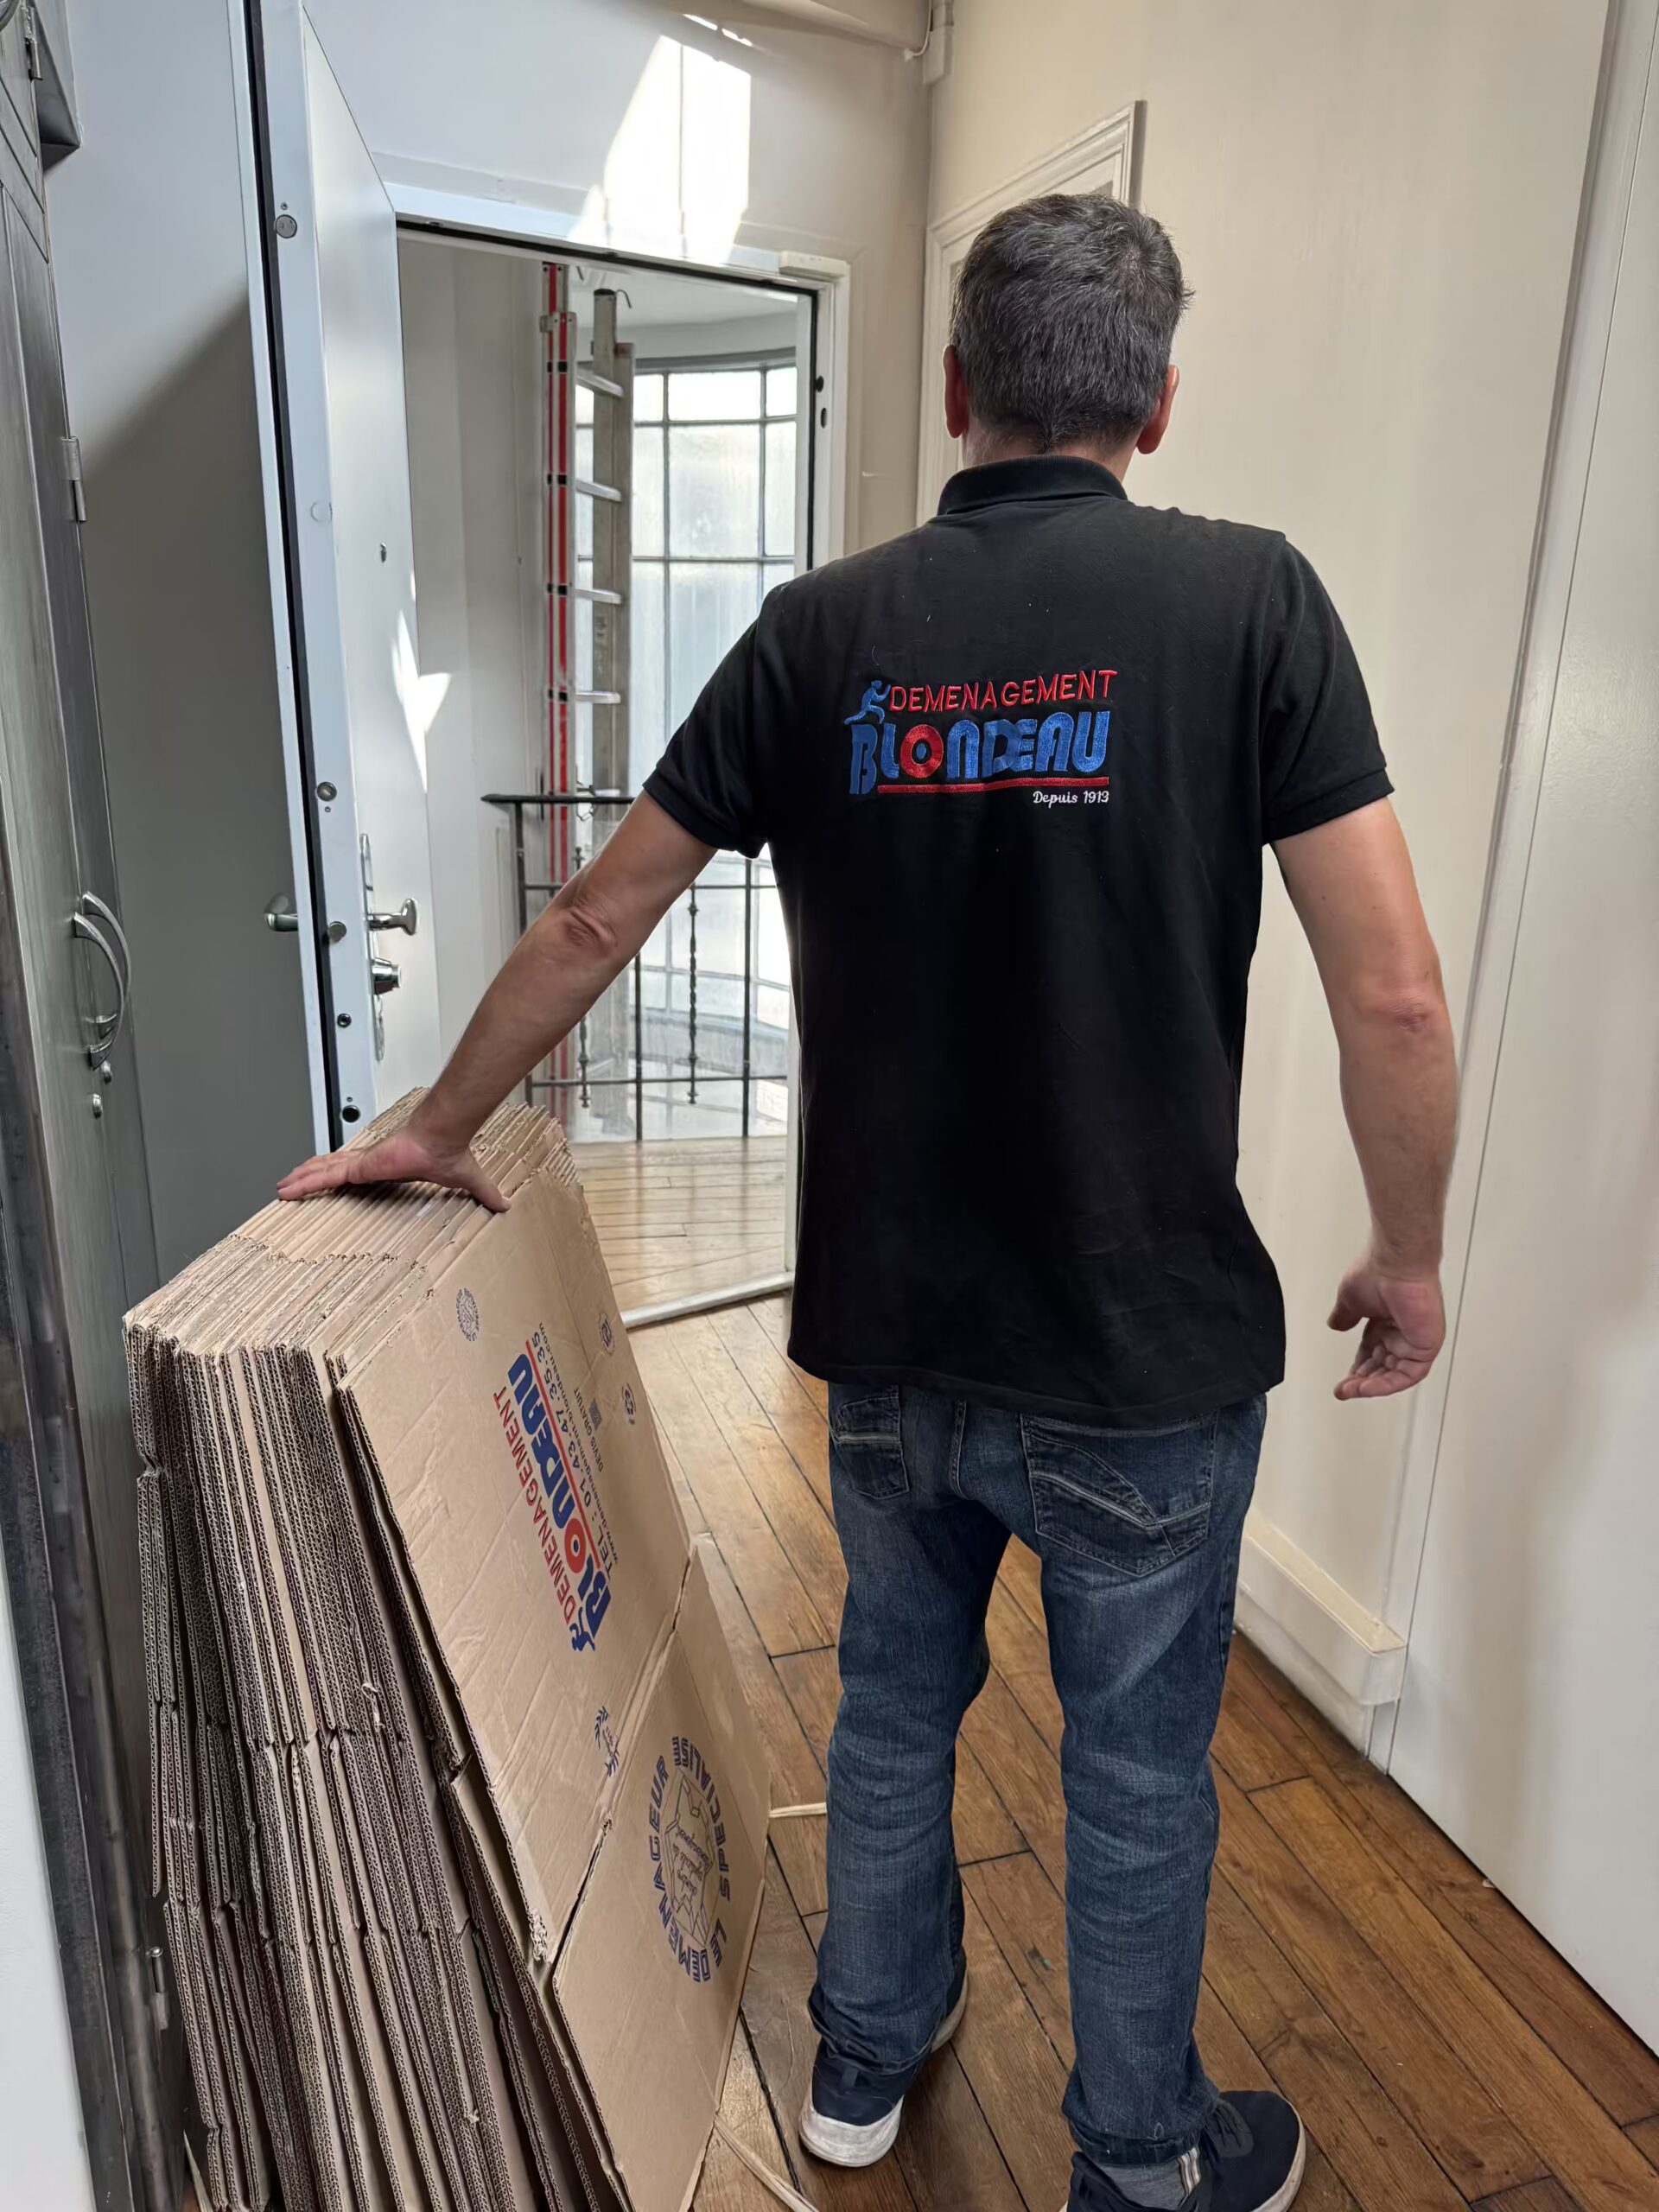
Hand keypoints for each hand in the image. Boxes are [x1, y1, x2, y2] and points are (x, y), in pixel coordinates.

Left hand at [276, 1120, 506, 1211]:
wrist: (442, 1134)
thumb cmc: (448, 1150)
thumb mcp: (465, 1180)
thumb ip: (482, 1193)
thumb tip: (506, 1205)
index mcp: (387, 1165)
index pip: (357, 1171)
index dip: (342, 1175)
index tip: (330, 1182)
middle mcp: (368, 1162)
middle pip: (332, 1169)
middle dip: (311, 1176)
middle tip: (290, 1185)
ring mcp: (360, 1162)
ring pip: (323, 1172)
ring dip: (301, 1180)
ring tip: (280, 1189)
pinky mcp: (358, 1165)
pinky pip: (326, 1176)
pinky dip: (305, 1182)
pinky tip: (288, 1189)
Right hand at [1328, 1255, 1444, 1399]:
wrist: (1395, 1263)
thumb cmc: (1377, 1272)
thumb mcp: (1350, 1299)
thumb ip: (1344, 1315)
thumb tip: (1335, 1325)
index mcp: (1387, 1319)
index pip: (1373, 1352)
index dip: (1358, 1367)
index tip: (1344, 1379)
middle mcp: (1403, 1330)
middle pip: (1383, 1366)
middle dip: (1363, 1380)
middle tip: (1345, 1390)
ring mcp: (1416, 1338)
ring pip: (1395, 1374)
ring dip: (1372, 1386)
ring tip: (1351, 1391)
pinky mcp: (1426, 1345)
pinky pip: (1408, 1374)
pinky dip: (1387, 1384)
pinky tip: (1367, 1387)